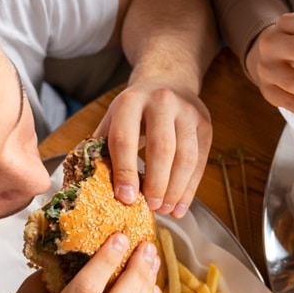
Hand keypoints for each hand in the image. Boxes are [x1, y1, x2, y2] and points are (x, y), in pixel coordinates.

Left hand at [96, 80, 211, 217]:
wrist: (168, 82)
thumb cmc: (134, 111)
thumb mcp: (113, 119)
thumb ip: (101, 148)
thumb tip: (89, 186)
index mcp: (130, 101)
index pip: (125, 139)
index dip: (125, 171)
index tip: (125, 198)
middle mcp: (162, 102)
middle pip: (162, 148)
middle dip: (156, 183)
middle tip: (150, 207)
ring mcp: (188, 112)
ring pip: (186, 156)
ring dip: (176, 189)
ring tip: (165, 210)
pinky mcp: (205, 125)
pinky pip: (200, 161)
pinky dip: (190, 188)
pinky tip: (180, 206)